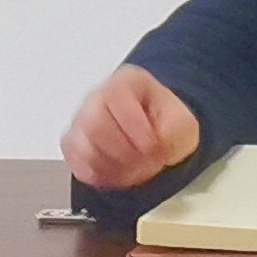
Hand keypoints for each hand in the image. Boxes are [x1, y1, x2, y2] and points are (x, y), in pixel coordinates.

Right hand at [61, 64, 200, 188]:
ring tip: (137, 168)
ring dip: (113, 166)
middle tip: (145, 160)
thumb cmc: (168, 123)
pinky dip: (100, 175)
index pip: (115, 95)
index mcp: (126, 82)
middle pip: (94, 124)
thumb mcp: (181, 122)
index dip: (133, 125)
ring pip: (82, 147)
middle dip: (124, 151)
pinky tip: (121, 174)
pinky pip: (77, 164)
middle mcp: (97, 98)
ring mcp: (81, 121)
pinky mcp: (74, 146)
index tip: (152, 145)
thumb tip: (150, 147)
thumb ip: (168, 132)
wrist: (160, 135)